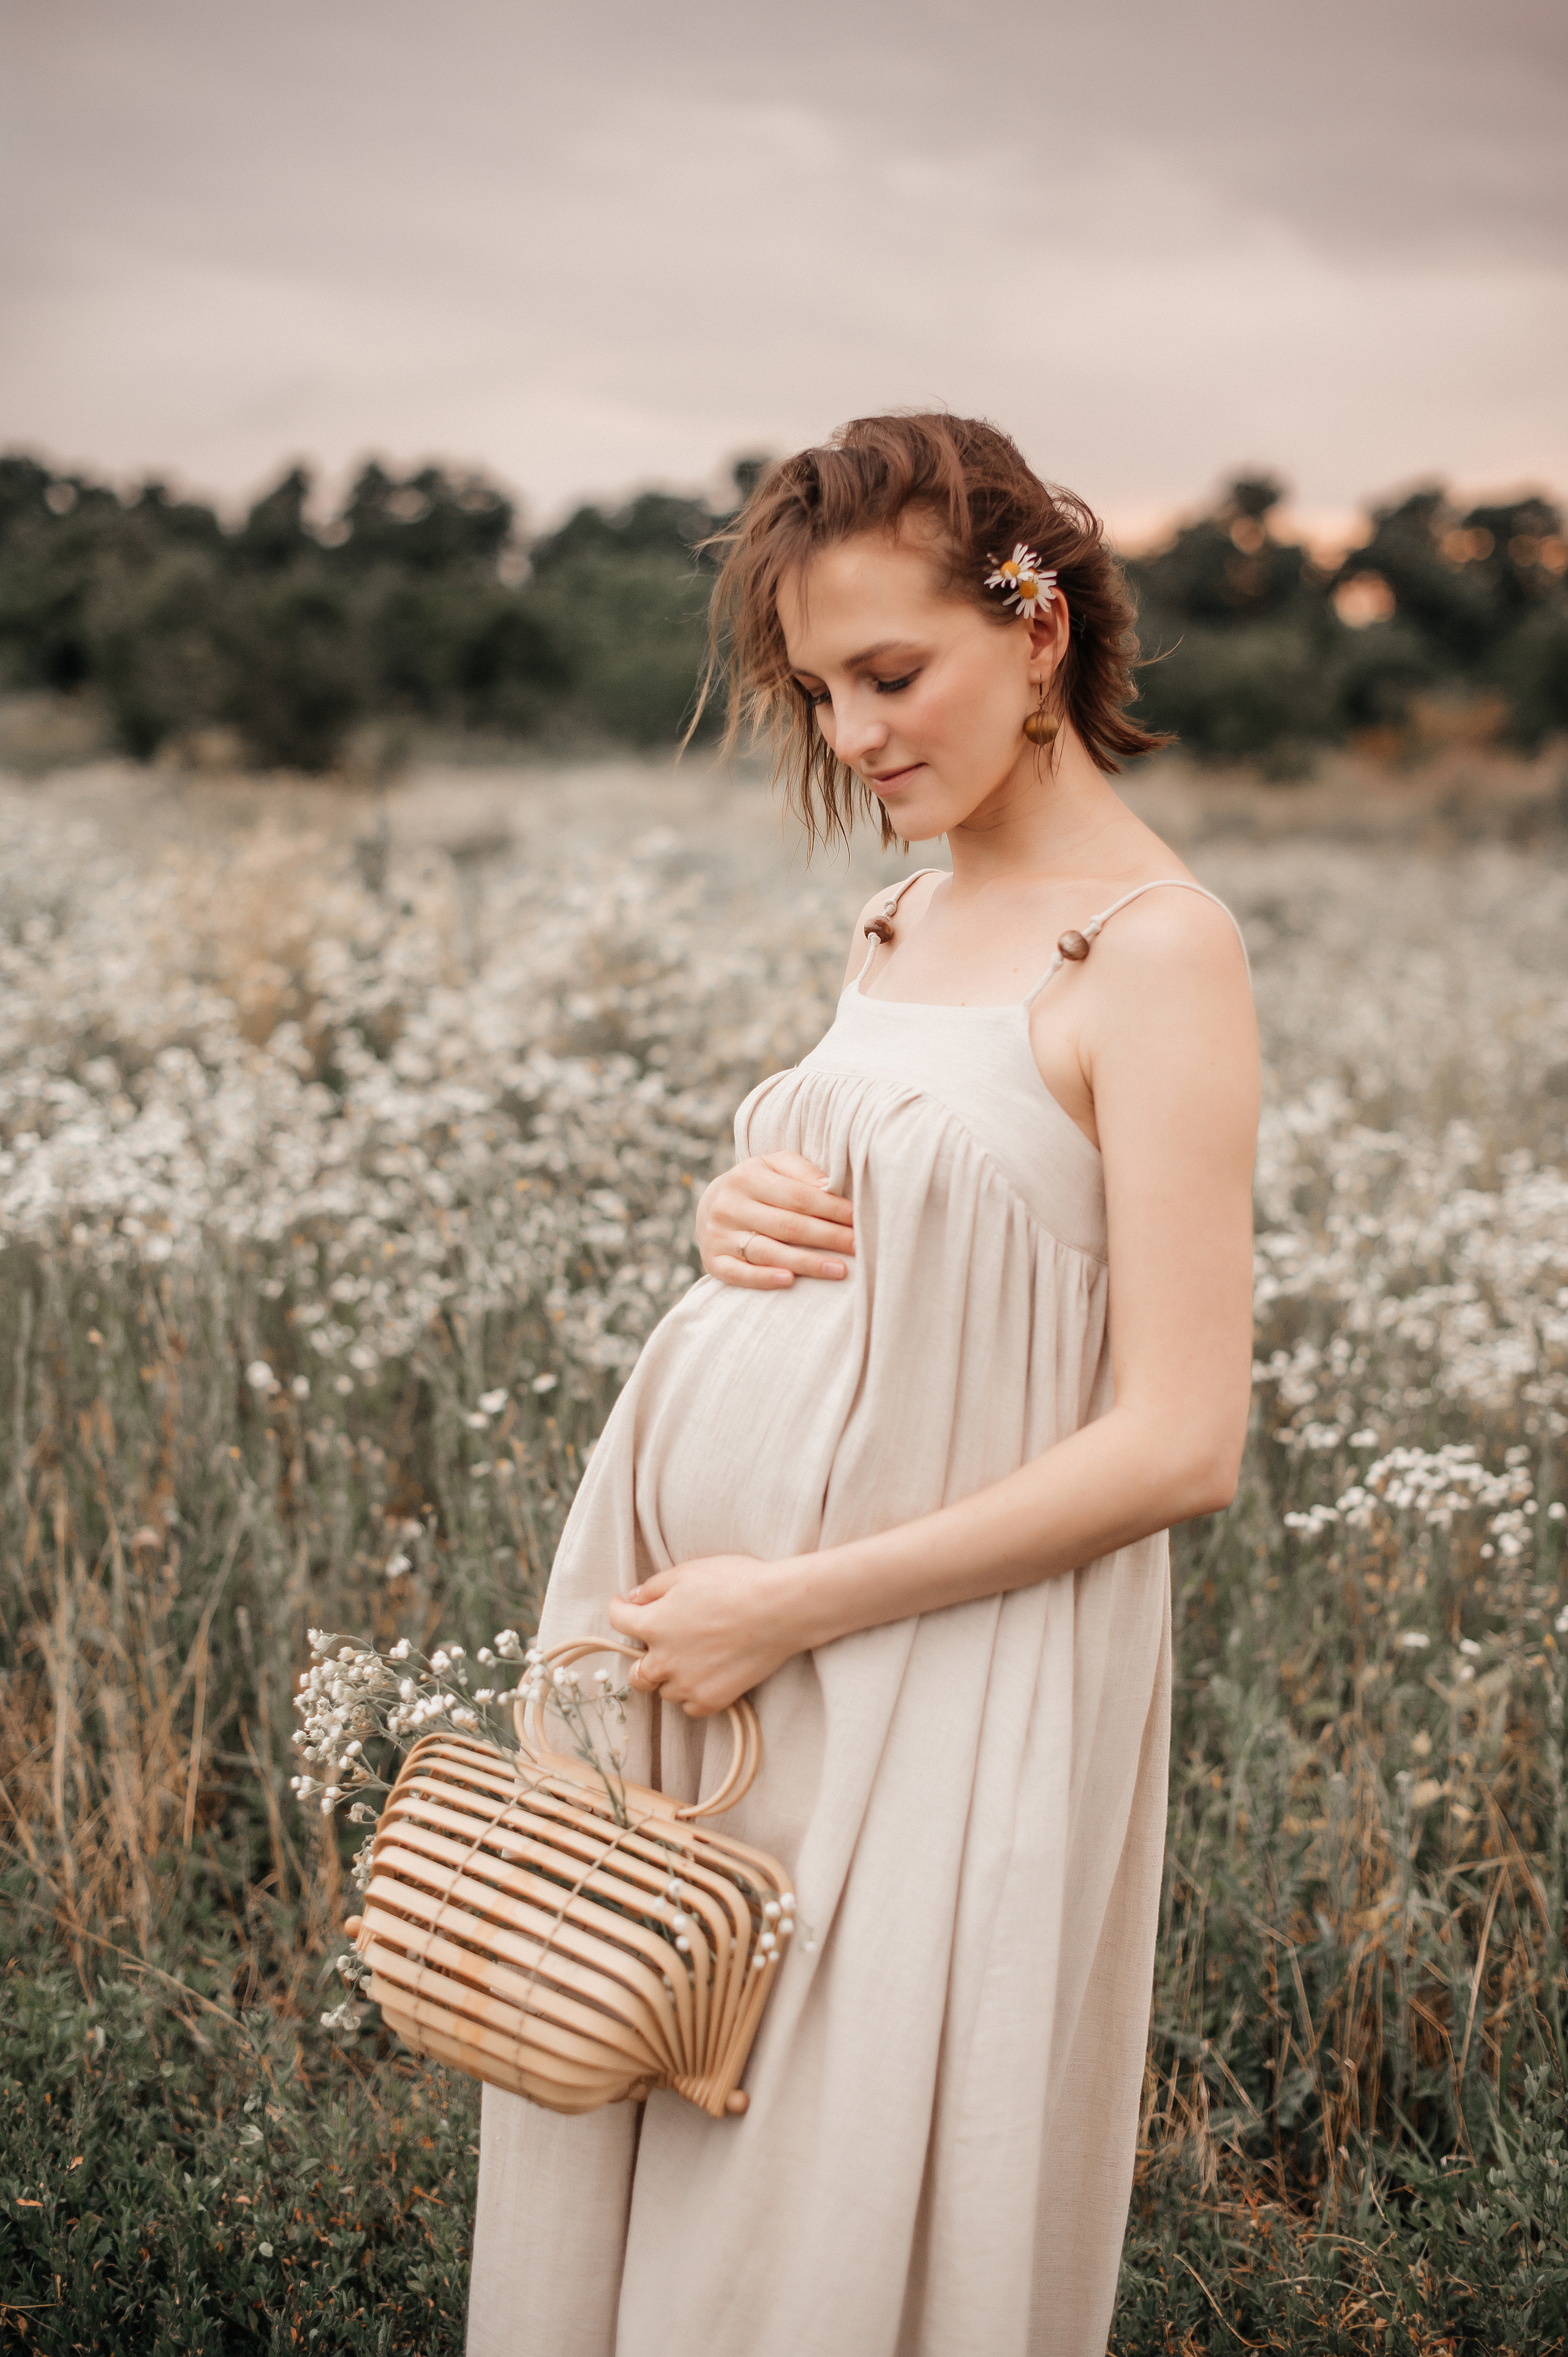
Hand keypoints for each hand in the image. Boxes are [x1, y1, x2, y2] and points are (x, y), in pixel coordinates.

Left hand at [606, 1555, 797, 1716]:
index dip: (618, 1609)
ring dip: (670, 1677)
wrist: (779, 1610)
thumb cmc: (736, 1582)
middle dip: (641, 1659)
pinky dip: (692, 1694)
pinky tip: (706, 1676)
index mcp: (653, 1624)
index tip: (623, 1606)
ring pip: (664, 1690)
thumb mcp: (688, 1571)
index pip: (618, 1621)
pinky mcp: (712, 1699)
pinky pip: (689, 1706)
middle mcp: (663, 1659)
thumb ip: (654, 1587)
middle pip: (636, 1673)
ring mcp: (687, 1683)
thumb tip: (634, 1598)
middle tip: (658, 1646)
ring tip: (692, 1659)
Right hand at [695, 1152, 853, 1289]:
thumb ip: (802, 1172)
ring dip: (806, 1263)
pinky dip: (763, 1278)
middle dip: (827, 1237)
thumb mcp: (775, 1166)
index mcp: (747, 1177)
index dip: (832, 1209)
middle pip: (787, 1225)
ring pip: (767, 1251)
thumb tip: (830, 1187)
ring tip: (839, 1270)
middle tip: (858, 1246)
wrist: (712, 1205)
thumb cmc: (759, 1184)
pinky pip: (739, 1273)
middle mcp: (730, 1205)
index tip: (859, 1219)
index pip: (798, 1196)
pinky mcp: (713, 1261)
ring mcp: (719, 1235)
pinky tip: (789, 1281)